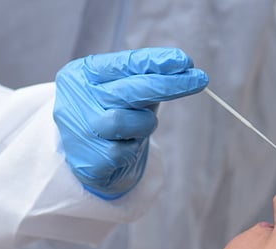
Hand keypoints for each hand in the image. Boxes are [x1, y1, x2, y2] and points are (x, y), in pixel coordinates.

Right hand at [53, 47, 208, 199]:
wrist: (83, 154)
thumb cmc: (109, 111)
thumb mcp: (122, 88)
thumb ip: (145, 77)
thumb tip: (184, 66)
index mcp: (81, 74)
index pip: (123, 63)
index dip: (155, 61)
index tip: (185, 61)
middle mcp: (76, 99)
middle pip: (129, 91)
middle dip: (168, 85)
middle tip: (200, 79)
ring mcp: (81, 130)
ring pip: (127, 121)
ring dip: (145, 123)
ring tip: (140, 125)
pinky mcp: (89, 160)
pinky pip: (125, 151)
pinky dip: (133, 147)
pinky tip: (125, 144)